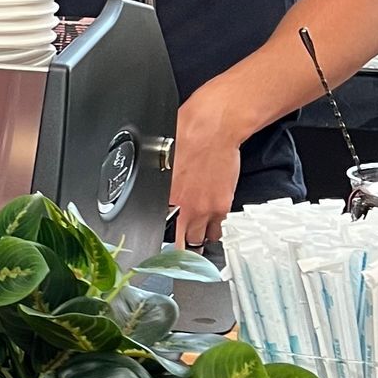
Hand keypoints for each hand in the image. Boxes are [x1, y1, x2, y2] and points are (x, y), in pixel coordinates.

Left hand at [169, 85, 241, 249]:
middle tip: (180, 242)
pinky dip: (214, 225)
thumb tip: (154, 195)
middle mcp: (187, 208)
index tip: (162, 248)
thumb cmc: (186, 137)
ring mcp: (207, 209)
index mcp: (166, 200)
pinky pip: (218, 225)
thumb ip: (159, 186)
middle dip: (182, 242)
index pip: (163, 235)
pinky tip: (210, 222)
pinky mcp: (223, 204)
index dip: (163, 244)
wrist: (214, 128)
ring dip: (199, 237)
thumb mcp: (160, 164)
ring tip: (196, 235)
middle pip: (185, 241)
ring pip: (203, 237)